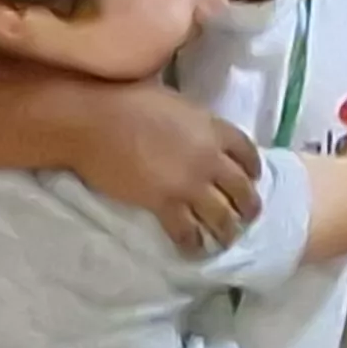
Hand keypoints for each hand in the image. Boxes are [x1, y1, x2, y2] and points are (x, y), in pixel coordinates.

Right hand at [76, 83, 265, 251]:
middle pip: (242, 189)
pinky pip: (187, 232)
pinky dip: (193, 244)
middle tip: (247, 216)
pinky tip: (194, 249)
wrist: (93, 120)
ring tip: (226, 238)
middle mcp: (209, 158)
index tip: (252, 177)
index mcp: (212, 127)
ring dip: (227, 230)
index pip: (248, 152)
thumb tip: (193, 130)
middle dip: (248, 206)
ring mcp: (188, 184)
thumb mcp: (174, 100)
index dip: (253, 168)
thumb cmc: (126, 98)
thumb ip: (193, 120)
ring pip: (222, 216)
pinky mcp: (164, 204)